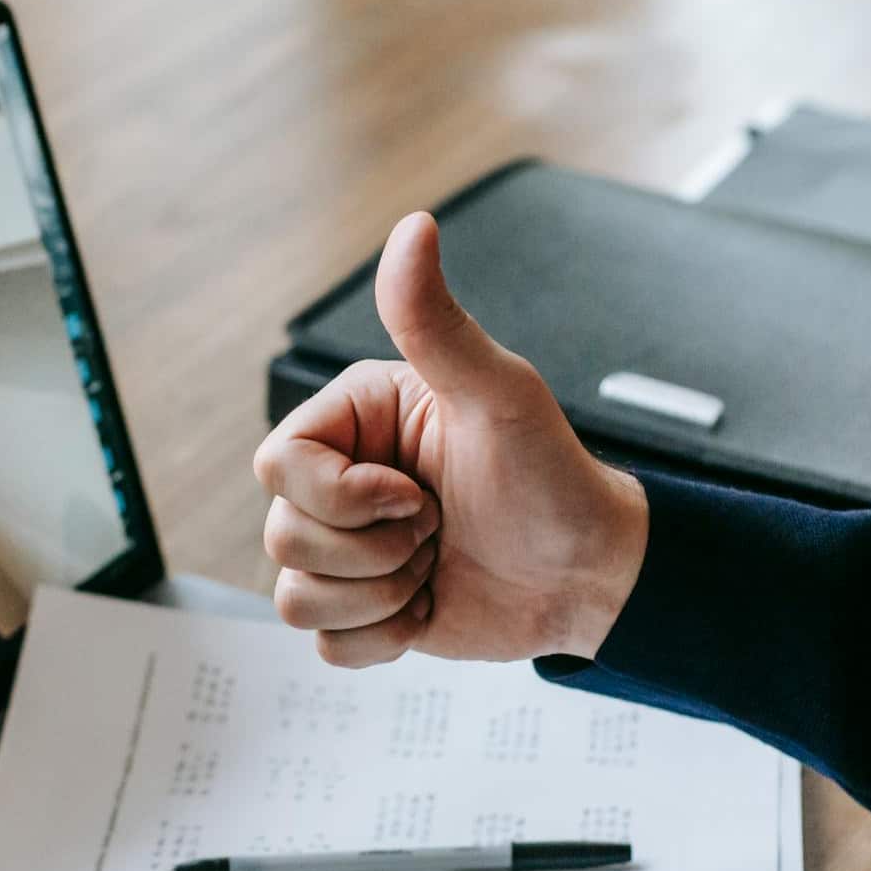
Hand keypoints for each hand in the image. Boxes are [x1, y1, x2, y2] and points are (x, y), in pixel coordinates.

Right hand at [253, 212, 648, 667]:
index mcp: (354, 420)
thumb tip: (413, 228)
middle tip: (439, 526)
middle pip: (280, 536)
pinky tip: (429, 605)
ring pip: (294, 595)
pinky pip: (321, 643)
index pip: (277, 465)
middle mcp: (341, 482)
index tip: (415, 492)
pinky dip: (380, 638)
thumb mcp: (499, 392)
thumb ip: (437, 321)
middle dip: (373, 551)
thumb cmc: (553, 476)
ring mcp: (349, 551)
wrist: (593, 575)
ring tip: (436, 565)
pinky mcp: (363, 611)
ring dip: (380, 595)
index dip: (341, 496)